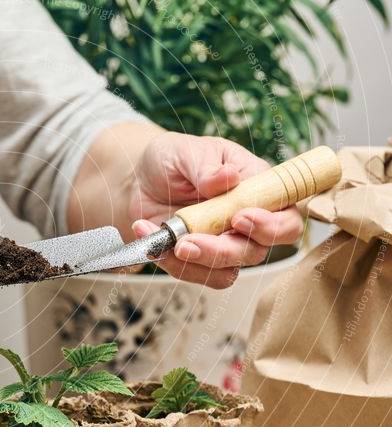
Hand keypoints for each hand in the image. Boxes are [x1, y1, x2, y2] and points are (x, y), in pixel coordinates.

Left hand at [129, 132, 302, 287]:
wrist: (140, 179)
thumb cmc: (173, 159)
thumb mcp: (187, 151)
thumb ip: (207, 166)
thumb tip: (228, 177)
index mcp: (258, 191)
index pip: (286, 219)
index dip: (270, 227)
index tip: (238, 218)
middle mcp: (247, 223)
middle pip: (255, 252)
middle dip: (222, 251)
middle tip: (188, 241)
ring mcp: (222, 244)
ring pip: (225, 271)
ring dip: (194, 262)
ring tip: (167, 242)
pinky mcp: (197, 260)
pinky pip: (193, 274)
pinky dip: (170, 262)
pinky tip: (149, 237)